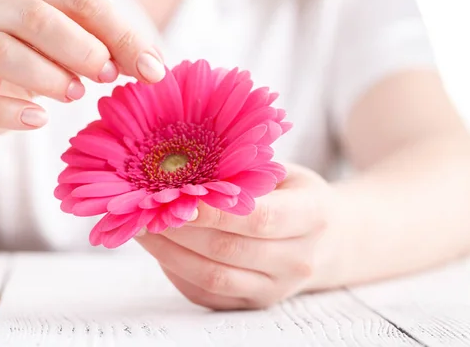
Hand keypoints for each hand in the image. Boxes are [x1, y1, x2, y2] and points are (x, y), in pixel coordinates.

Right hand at [0, 0, 164, 132]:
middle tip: (109, 76)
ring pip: (1, 51)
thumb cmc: (40, 60)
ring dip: (46, 75)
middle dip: (80, 48)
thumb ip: (113, 49)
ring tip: (76, 94)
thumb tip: (155, 67)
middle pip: (36, 18)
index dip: (119, 33)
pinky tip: (39, 120)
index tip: (151, 69)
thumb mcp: (77, 46)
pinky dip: (7, 111)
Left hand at [135, 164, 333, 309]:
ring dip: (169, 253)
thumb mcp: (284, 173)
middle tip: (143, 210)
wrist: (327, 241)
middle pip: (227, 250)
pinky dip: (176, 271)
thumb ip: (245, 170)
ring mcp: (275, 288)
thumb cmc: (297, 197)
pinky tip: (159, 248)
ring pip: (213, 277)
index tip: (173, 195)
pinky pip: (206, 294)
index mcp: (311, 217)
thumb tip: (185, 165)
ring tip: (141, 229)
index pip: (258, 218)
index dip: (212, 211)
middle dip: (179, 230)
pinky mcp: (252, 304)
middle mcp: (297, 260)